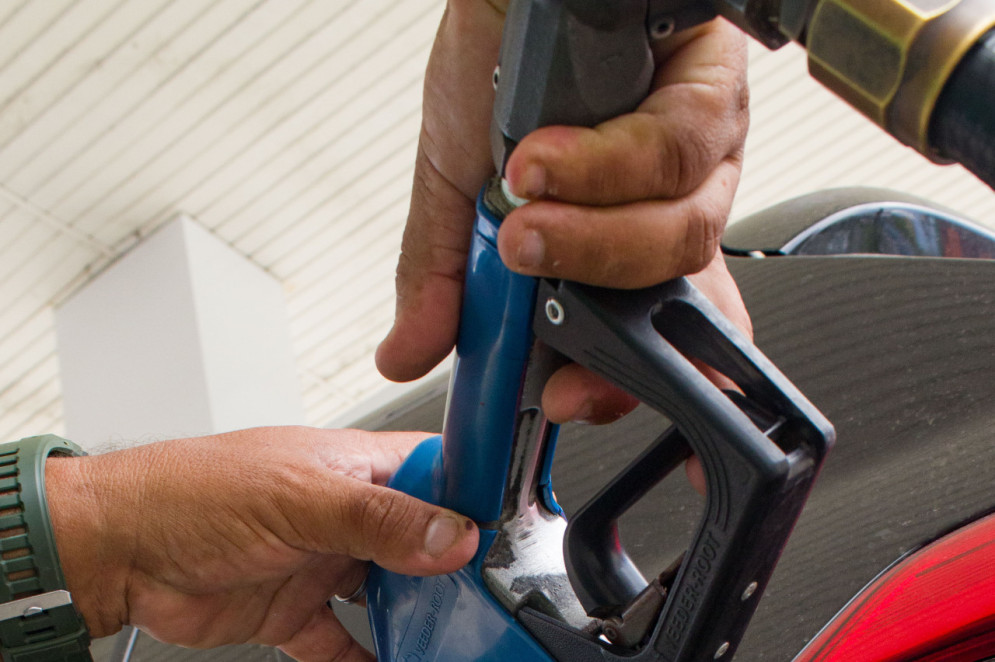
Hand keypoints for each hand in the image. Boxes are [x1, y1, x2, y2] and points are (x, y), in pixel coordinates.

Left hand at [45, 427, 478, 661]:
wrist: (119, 549)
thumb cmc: (195, 492)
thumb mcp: (299, 498)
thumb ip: (378, 518)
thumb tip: (453, 535)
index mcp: (357, 466)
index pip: (440, 472)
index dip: (478, 498)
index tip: (513, 534)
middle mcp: (350, 511)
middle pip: (425, 538)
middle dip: (457, 569)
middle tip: (493, 600)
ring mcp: (326, 561)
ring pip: (394, 593)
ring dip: (421, 617)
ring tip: (457, 639)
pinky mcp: (299, 608)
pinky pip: (349, 641)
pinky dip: (373, 656)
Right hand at [376, 1, 751, 412]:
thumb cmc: (498, 65)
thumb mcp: (455, 185)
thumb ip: (441, 276)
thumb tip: (406, 352)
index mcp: (618, 240)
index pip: (652, 336)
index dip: (625, 380)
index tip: (569, 399)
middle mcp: (667, 203)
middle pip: (674, 301)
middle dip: (602, 322)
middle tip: (530, 304)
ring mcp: (698, 154)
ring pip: (677, 235)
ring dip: (589, 237)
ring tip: (520, 203)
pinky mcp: (708, 89)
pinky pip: (674, 152)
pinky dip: (600, 166)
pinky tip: (543, 153)